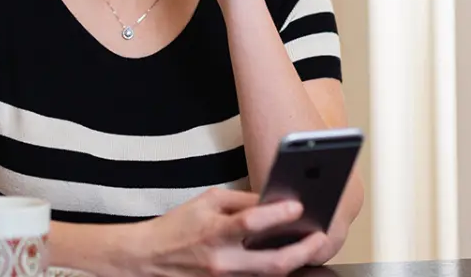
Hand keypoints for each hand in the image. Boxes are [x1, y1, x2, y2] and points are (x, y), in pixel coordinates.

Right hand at [136, 188, 327, 275]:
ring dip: (294, 261)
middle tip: (320, 237)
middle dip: (302, 251)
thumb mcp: (205, 201)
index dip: (278, 214)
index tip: (298, 206)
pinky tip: (287, 257)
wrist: (151, 256)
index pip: (251, 223)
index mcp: (214, 232)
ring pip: (270, 275)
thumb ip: (240, 201)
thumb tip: (271, 201)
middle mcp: (222, 260)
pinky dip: (275, 269)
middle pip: (273, 263)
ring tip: (309, 246)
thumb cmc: (178, 225)